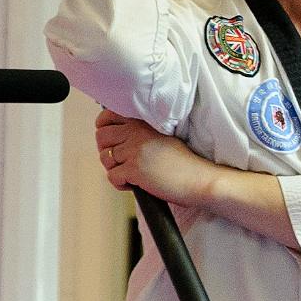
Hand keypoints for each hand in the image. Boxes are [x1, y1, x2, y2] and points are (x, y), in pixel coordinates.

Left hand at [95, 109, 209, 204]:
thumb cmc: (183, 162)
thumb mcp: (162, 136)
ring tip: (134, 172)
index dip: (104, 128)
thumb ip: (140, 132)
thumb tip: (111, 137)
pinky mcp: (134, 168)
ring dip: (116, 168)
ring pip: (105, 158)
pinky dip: (121, 183)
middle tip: (123, 160)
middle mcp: (137, 132)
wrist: (199, 179)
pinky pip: (112, 176)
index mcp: (144, 121)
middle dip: (107, 150)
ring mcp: (135, 150)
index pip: (108, 116)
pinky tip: (137, 183)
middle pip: (101, 137)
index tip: (112, 140)